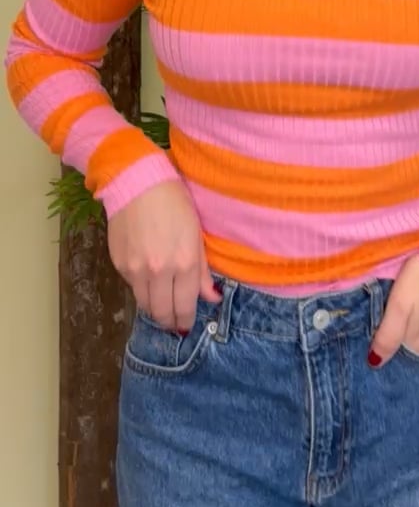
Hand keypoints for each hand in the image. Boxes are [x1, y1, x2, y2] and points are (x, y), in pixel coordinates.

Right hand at [108, 182, 220, 332]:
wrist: (137, 182)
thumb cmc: (174, 203)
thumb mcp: (196, 234)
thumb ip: (202, 271)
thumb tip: (212, 298)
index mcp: (183, 263)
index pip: (184, 307)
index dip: (186, 320)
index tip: (186, 324)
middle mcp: (158, 271)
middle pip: (162, 312)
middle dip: (170, 321)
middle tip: (174, 321)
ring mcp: (135, 269)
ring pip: (144, 304)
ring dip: (154, 309)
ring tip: (162, 304)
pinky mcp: (118, 264)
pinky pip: (132, 286)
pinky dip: (141, 288)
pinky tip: (148, 278)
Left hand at [368, 254, 418, 366]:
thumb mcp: (398, 306)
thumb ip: (387, 337)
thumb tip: (375, 364)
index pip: (398, 362)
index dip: (387, 355)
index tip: (376, 345)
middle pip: (413, 357)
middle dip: (400, 351)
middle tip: (387, 334)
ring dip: (415, 345)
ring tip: (405, 329)